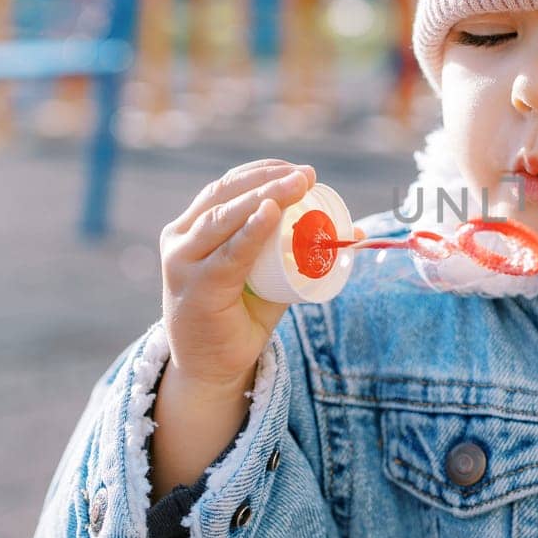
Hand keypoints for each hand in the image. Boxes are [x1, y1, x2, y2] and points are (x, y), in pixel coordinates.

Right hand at [159, 159, 318, 389]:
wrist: (210, 367)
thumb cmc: (239, 317)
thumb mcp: (270, 278)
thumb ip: (299, 254)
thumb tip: (355, 233)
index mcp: (192, 229)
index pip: (226, 187)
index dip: (262, 172)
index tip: (299, 170)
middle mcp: (181, 241)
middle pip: (226, 197)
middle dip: (268, 180)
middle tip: (307, 175)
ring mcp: (184, 264)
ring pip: (226, 218)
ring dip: (265, 196)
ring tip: (299, 185)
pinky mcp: (197, 289)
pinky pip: (229, 255)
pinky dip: (251, 231)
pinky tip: (270, 213)